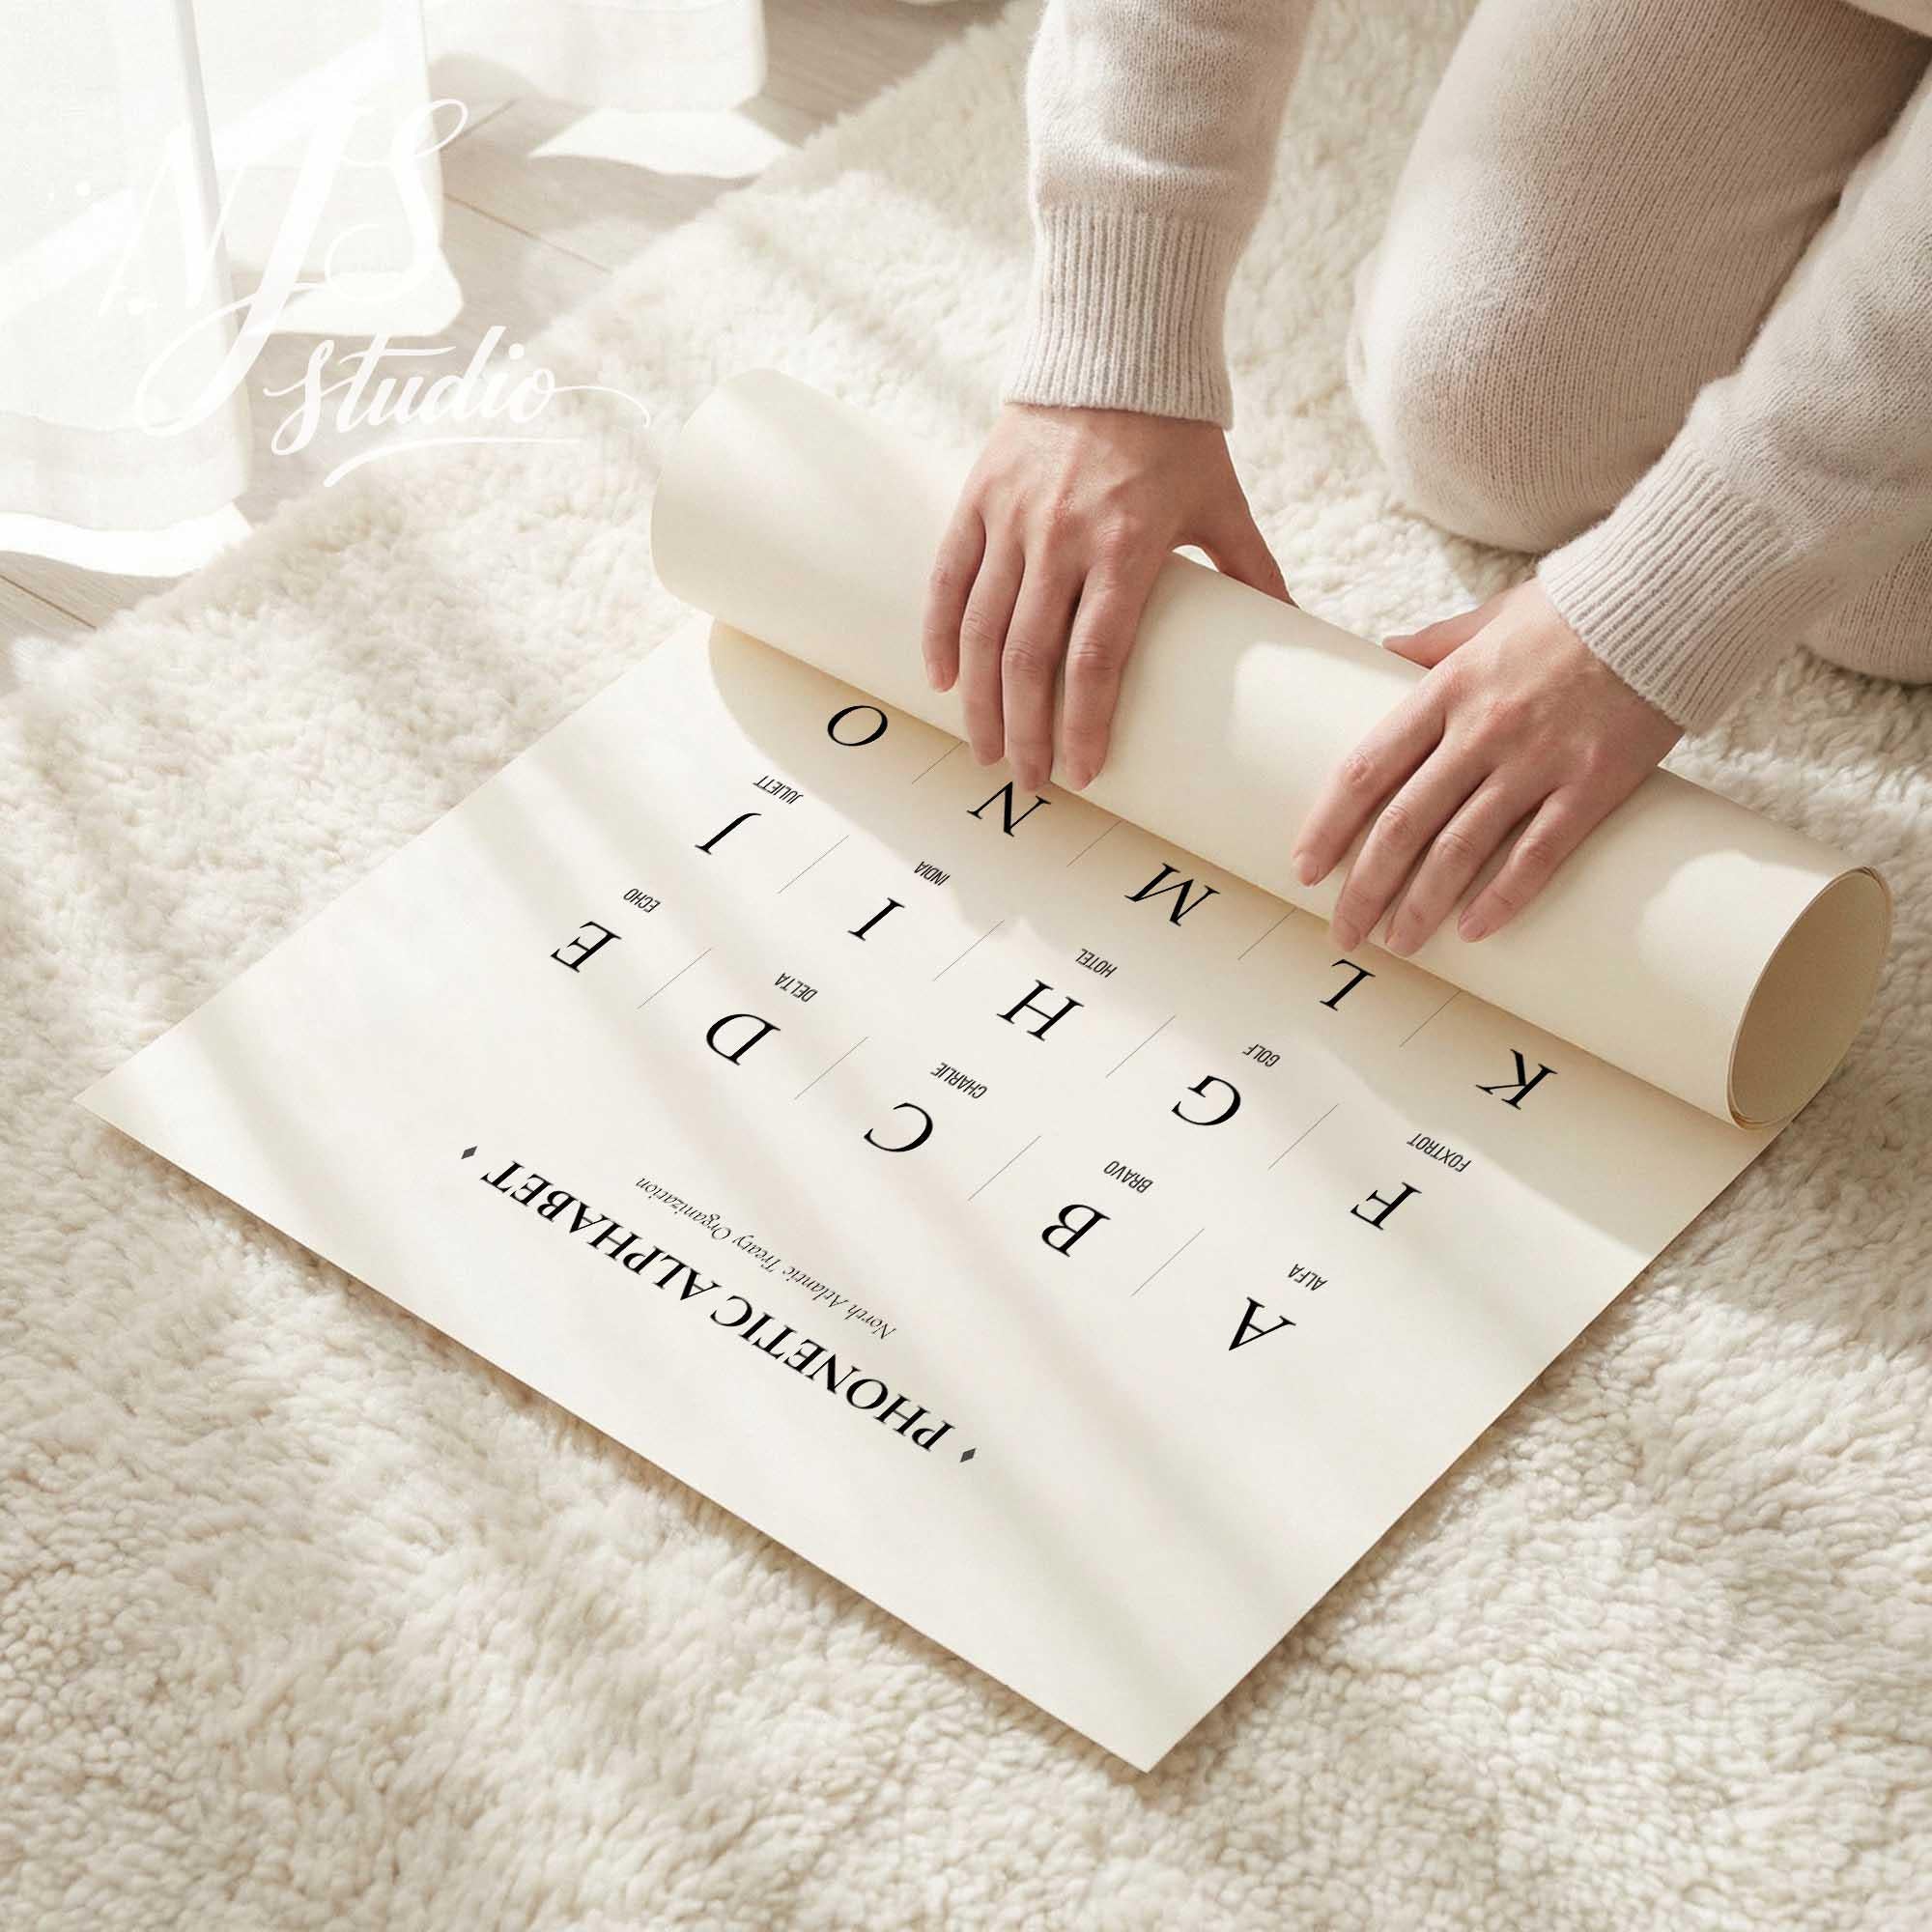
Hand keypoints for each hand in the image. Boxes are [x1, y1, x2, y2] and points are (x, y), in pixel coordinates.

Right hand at [922, 401, 1290, 792]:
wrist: (1116, 348)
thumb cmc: (1176, 433)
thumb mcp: (1222, 503)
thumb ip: (1254, 570)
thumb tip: (1299, 632)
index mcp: (1128, 546)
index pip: (1097, 657)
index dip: (1083, 722)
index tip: (1082, 773)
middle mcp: (1062, 537)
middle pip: (1029, 658)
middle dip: (1026, 731)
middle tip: (1029, 781)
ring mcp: (1013, 518)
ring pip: (981, 629)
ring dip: (979, 700)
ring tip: (985, 750)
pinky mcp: (978, 497)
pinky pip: (948, 578)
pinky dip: (939, 634)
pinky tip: (940, 681)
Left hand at [1291, 578, 1682, 954]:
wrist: (1670, 601)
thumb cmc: (1575, 611)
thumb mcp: (1490, 617)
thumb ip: (1435, 643)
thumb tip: (1385, 650)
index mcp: (1447, 691)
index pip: (1367, 769)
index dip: (1329, 825)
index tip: (1304, 868)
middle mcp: (1481, 731)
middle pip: (1403, 824)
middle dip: (1365, 888)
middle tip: (1344, 931)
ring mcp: (1536, 761)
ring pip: (1459, 850)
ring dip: (1420, 906)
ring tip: (1398, 944)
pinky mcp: (1592, 784)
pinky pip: (1538, 854)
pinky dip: (1502, 897)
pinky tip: (1473, 930)